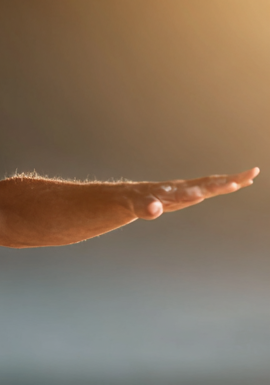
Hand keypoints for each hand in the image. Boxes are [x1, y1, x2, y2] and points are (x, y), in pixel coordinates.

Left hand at [130, 167, 258, 219]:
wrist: (131, 195)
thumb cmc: (134, 201)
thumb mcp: (136, 206)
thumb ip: (145, 208)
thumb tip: (154, 209)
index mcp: (172, 192)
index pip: (194, 190)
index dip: (210, 188)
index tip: (227, 185)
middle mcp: (183, 188)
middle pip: (208, 183)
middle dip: (228, 180)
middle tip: (250, 175)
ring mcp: (188, 189)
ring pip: (213, 183)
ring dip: (232, 180)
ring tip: (252, 176)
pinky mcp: (190, 193)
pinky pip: (211, 188)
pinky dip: (225, 185)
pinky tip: (240, 183)